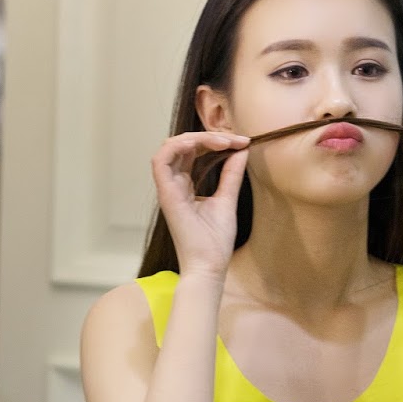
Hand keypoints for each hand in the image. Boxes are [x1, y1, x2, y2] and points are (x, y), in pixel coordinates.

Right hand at [150, 130, 249, 278]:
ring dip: (195, 137)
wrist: (209, 266)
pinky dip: (177, 147)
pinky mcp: (166, 195)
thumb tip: (241, 150)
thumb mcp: (227, 199)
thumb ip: (231, 174)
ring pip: (169, 148)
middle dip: (208, 136)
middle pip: (182, 145)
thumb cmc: (215, 241)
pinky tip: (199, 144)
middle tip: (235, 139)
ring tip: (222, 141)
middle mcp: (174, 184)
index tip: (242, 142)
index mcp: (185, 185)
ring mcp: (168, 189)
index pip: (192, 151)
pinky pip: (160, 161)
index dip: (214, 140)